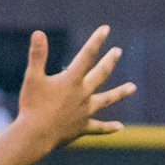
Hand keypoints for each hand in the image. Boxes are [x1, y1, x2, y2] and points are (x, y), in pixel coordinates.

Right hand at [12, 25, 133, 148]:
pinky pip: (98, 127)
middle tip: (118, 51)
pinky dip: (109, 128)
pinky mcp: (82, 127)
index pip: (86, 56)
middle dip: (109, 61)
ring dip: (120, 93)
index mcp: (71, 80)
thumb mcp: (32, 78)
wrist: (36, 135)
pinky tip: (120, 127)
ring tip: (133, 87)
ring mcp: (85, 111)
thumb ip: (37, 55)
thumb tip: (38, 33)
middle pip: (100, 74)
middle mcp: (83, 94)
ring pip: (106, 100)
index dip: (96, 41)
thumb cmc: (32, 105)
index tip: (106, 29)